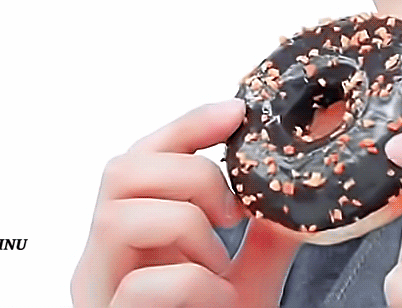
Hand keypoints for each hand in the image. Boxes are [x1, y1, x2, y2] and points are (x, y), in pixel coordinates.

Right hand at [71, 99, 306, 307]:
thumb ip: (265, 232)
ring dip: (187, 224)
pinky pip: (140, 286)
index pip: (142, 156)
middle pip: (119, 170)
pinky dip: (191, 284)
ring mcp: (98, 293)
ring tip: (219, 259)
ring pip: (118, 214)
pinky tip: (216, 300)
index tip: (237, 112)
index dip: (187, 125)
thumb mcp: (246, 277)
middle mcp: (103, 259)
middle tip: (232, 210)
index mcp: (132, 235)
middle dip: (190, 173)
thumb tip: (303, 181)